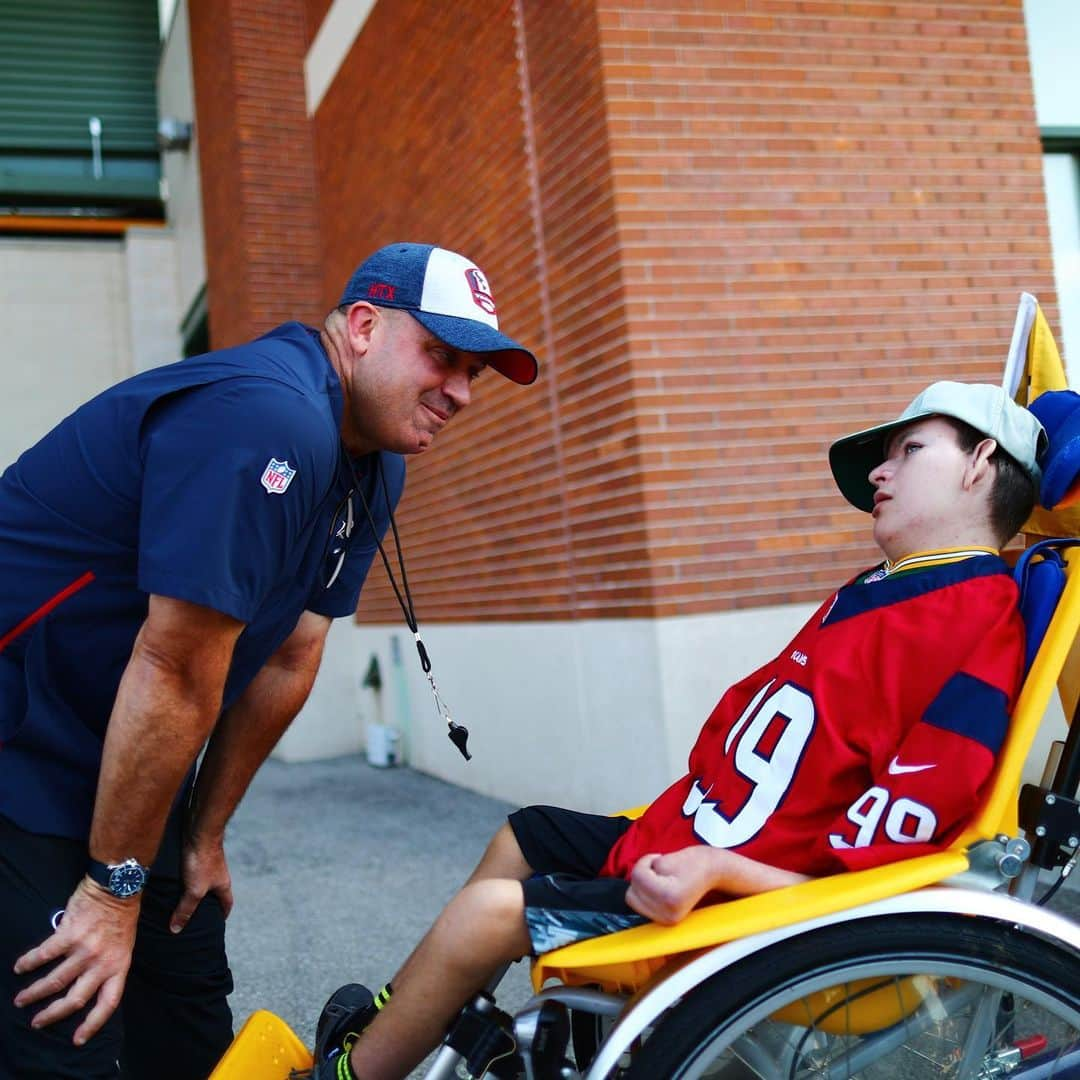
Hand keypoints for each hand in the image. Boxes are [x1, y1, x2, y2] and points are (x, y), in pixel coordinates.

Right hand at [13, 877, 138, 1043]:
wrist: (118, 886)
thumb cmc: (122, 915)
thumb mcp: (123, 944)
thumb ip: (107, 964)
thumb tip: (86, 979)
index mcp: (119, 966)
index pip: (108, 1003)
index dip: (92, 1024)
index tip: (77, 1039)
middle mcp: (102, 962)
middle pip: (75, 999)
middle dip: (53, 1014)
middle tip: (37, 1022)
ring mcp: (85, 949)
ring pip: (54, 981)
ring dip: (34, 992)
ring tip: (21, 998)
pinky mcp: (69, 935)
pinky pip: (44, 954)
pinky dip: (29, 962)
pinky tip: (20, 966)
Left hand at [170, 835, 232, 933]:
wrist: (200, 831)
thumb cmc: (202, 860)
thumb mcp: (194, 890)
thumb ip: (186, 909)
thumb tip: (176, 930)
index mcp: (223, 885)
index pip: (227, 904)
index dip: (222, 915)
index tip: (215, 924)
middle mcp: (217, 875)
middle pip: (215, 893)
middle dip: (207, 905)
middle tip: (194, 917)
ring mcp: (208, 865)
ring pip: (202, 883)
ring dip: (194, 892)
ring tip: (180, 901)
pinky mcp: (197, 857)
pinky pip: (192, 873)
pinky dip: (185, 880)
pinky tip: (173, 883)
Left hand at [625, 846, 720, 923]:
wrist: (714, 871)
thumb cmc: (692, 861)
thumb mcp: (663, 860)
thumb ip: (641, 871)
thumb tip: (628, 887)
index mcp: (669, 897)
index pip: (637, 876)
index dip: (646, 861)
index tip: (660, 858)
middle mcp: (668, 915)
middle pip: (632, 892)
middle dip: (642, 876)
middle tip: (661, 869)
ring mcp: (667, 922)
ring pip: (633, 900)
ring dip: (643, 885)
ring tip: (662, 878)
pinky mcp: (666, 922)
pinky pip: (641, 905)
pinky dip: (646, 894)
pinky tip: (662, 887)